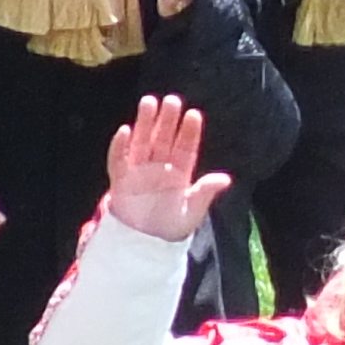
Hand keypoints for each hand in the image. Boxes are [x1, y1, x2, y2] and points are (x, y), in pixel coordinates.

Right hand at [102, 92, 228, 239]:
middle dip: (167, 120)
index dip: (189, 132)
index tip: (194, 115)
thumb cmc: (171, 226)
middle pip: (163, 138)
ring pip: (142, 142)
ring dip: (145, 123)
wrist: (146, 244)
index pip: (185, 148)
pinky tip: (125, 130)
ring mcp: (139, 171)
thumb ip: (205, 192)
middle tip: (172, 100)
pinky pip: (119, 160)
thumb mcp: (193, 210)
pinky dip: (120, 146)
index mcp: (179, 173)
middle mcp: (159, 167)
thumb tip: (226, 179)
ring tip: (149, 102)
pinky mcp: (121, 180)